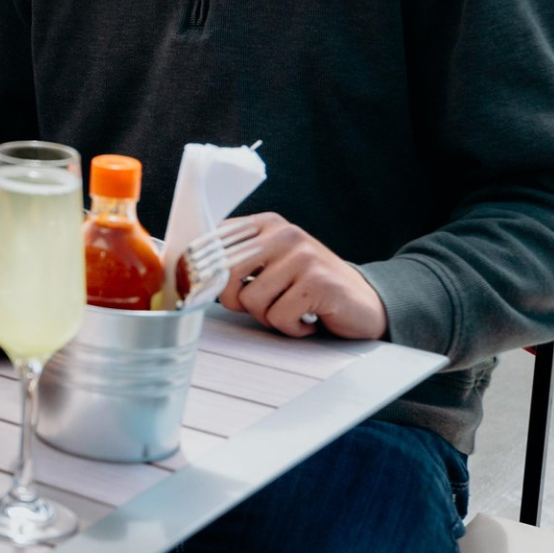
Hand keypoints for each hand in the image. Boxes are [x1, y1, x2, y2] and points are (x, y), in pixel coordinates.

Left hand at [215, 213, 387, 339]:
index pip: (213, 242)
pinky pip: (279, 316)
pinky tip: (309, 318)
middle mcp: (284, 234)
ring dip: (268, 317)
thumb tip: (190, 275)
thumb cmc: (308, 288)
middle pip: (226, 273)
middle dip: (236, 301)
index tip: (203, 289)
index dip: (202, 272)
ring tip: (291, 309)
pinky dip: (291, 328)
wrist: (363, 303)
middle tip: (262, 305)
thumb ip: (236, 263)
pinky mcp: (318, 282)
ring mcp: (303, 255)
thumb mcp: (269, 267)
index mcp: (266, 225)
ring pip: (250, 300)